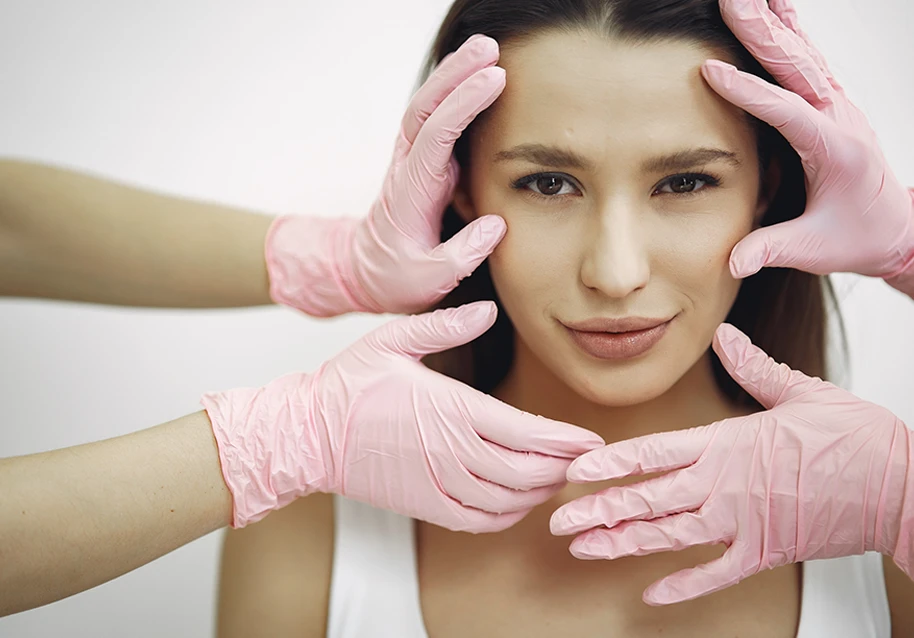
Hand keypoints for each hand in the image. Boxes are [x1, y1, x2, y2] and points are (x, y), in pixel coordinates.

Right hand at [203, 301, 604, 530]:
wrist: (306, 433)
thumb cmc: (349, 383)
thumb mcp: (392, 339)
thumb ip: (444, 325)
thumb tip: (486, 310)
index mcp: (450, 409)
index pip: (526, 432)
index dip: (565, 440)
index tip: (590, 438)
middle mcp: (450, 452)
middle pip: (527, 471)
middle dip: (563, 467)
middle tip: (585, 459)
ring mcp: (437, 484)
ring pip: (507, 500)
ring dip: (540, 492)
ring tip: (559, 477)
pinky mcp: (424, 504)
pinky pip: (478, 522)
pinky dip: (507, 516)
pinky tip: (519, 503)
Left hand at [266, 34, 508, 316]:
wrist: (365, 273)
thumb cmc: (397, 278)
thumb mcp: (428, 281)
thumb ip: (461, 255)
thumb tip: (496, 226)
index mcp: (409, 192)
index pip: (435, 136)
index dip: (463, 105)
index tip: (494, 80)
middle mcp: (407, 167)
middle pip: (425, 107)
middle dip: (455, 74)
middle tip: (490, 47)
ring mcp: (411, 160)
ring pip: (427, 107)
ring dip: (453, 75)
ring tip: (486, 48)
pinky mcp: (421, 162)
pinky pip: (434, 119)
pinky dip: (452, 93)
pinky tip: (474, 76)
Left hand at [550, 323, 913, 604]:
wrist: (904, 487)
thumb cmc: (857, 438)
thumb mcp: (801, 392)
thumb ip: (754, 367)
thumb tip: (727, 336)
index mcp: (728, 443)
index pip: (653, 452)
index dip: (609, 463)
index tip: (574, 472)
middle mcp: (725, 485)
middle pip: (649, 499)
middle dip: (600, 510)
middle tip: (559, 521)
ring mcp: (742, 523)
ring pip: (669, 537)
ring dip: (624, 544)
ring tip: (585, 550)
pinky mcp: (765, 552)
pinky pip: (715, 574)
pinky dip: (683, 586)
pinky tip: (651, 596)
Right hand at [701, 0, 913, 293]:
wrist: (897, 228)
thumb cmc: (855, 237)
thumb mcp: (813, 249)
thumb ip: (771, 250)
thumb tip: (733, 264)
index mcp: (834, 148)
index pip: (786, 111)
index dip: (748, 91)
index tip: (711, 70)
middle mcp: (839, 116)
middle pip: (796, 64)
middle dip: (761, 29)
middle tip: (731, 0)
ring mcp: (837, 105)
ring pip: (802, 52)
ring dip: (772, 20)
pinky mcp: (830, 103)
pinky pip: (806, 58)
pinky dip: (786, 30)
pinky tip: (771, 10)